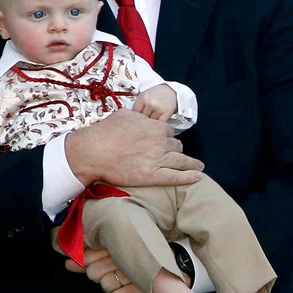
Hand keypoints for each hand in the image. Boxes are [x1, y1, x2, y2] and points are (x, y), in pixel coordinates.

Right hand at [65, 109, 203, 187]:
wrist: (94, 151)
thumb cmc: (106, 132)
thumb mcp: (126, 115)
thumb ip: (140, 117)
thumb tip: (143, 116)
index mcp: (156, 126)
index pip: (170, 131)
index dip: (167, 136)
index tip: (165, 141)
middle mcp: (161, 142)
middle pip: (177, 146)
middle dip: (175, 150)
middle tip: (174, 155)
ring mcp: (158, 159)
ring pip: (181, 161)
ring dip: (191, 164)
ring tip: (198, 167)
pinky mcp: (153, 176)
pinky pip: (176, 177)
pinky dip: (189, 177)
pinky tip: (198, 177)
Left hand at [65, 248, 148, 292]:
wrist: (174, 274)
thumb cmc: (142, 262)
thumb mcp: (118, 255)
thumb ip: (91, 258)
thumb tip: (67, 263)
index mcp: (118, 245)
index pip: (90, 254)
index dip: (84, 261)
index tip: (80, 263)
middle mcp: (124, 257)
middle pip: (93, 272)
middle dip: (100, 275)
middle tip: (114, 271)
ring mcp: (131, 274)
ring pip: (104, 285)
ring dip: (112, 286)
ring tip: (124, 279)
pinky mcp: (138, 291)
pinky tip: (127, 289)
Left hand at [132, 84, 176, 120]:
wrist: (169, 90)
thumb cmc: (156, 94)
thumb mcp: (144, 96)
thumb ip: (137, 106)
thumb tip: (130, 118)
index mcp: (143, 98)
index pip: (135, 113)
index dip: (135, 117)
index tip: (136, 119)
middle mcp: (150, 103)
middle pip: (142, 119)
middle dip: (143, 120)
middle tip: (146, 119)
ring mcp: (159, 108)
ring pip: (151, 122)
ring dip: (151, 123)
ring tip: (153, 118)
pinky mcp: (167, 112)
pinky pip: (160, 123)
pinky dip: (159, 124)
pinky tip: (158, 122)